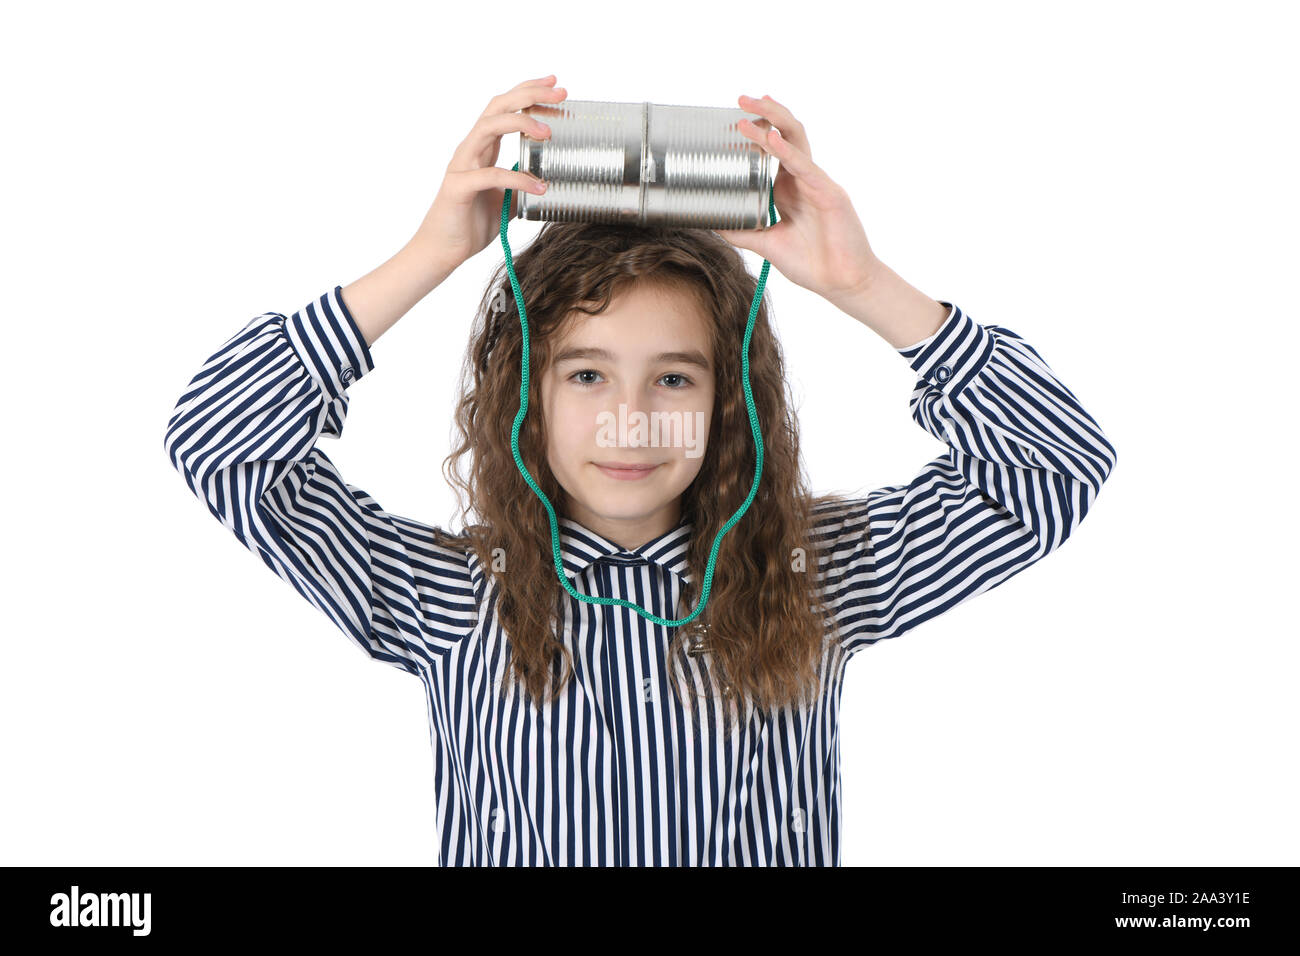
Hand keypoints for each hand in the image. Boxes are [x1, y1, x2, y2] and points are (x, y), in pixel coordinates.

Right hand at [413, 75, 566, 273]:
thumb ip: (522, 185)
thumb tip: (549, 181)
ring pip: (489, 127)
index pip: (503, 108)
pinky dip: (518, 180)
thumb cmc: (470, 223)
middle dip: (529, 94)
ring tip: (548, 133)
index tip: (554, 83)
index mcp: (482, 148)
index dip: (527, 91)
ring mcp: (462, 165)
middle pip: (497, 107)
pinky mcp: (458, 187)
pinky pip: (490, 175)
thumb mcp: (507, 201)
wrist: (443, 250)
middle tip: (559, 91)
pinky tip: (539, 187)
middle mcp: (470, 150)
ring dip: (521, 123)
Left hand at [715, 94, 883, 306]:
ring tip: (749, 107)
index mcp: (790, 188)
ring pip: (796, 141)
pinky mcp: (830, 194)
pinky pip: (805, 167)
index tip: (735, 116)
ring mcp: (818, 184)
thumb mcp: (767, 244)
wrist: (842, 284)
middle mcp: (804, 180)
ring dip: (773, 120)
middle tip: (740, 99)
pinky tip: (769, 139)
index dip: (757, 130)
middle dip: (764, 113)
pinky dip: (786, 152)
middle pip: (786, 134)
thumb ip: (743, 231)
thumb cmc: (813, 264)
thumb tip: (712, 222)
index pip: (773, 149)